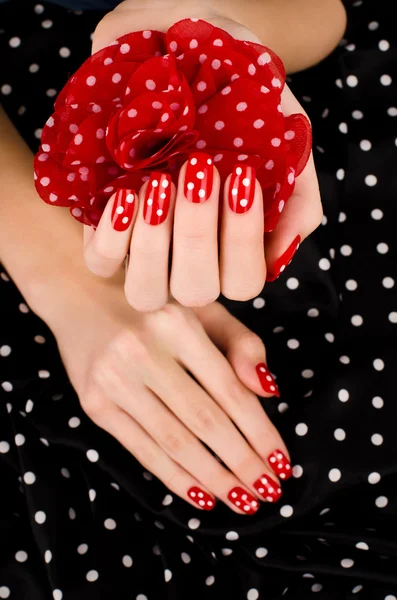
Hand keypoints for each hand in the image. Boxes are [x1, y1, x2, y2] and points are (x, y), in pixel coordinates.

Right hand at [41, 272, 291, 514]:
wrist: (80, 295)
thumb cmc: (155, 308)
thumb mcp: (203, 311)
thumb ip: (242, 344)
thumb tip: (269, 392)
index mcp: (180, 325)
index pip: (230, 390)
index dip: (260, 432)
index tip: (282, 462)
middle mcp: (144, 352)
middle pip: (205, 421)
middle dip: (242, 463)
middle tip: (269, 491)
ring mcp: (114, 379)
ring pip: (174, 442)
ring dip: (213, 478)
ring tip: (242, 500)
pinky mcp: (93, 403)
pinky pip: (141, 449)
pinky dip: (174, 477)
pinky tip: (200, 495)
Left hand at [83, 0, 322, 310]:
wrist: (186, 49)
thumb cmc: (242, 103)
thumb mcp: (286, 143)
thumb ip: (298, 201)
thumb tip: (280, 252)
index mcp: (234, 248)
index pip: (243, 282)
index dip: (241, 243)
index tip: (242, 177)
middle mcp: (191, 258)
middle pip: (196, 290)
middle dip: (197, 235)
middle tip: (200, 169)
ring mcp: (147, 250)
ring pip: (146, 290)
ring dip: (154, 243)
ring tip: (160, 183)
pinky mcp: (107, 231)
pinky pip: (101, 263)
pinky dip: (113, 236)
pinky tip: (126, 194)